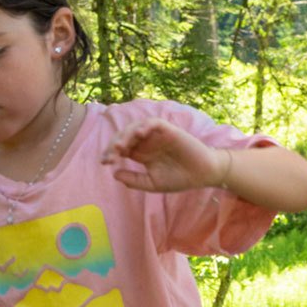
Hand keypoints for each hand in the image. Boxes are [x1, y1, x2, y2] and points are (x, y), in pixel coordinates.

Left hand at [101, 119, 227, 193]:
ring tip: (120, 146)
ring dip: (126, 134)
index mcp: (141, 154)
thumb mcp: (152, 183)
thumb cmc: (179, 179)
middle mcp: (147, 142)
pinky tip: (139, 134)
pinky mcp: (169, 130)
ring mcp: (157, 135)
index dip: (111, 153)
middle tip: (110, 156)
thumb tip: (114, 174)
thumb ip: (134, 180)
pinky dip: (145, 126)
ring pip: (136, 127)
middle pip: (125, 137)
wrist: (202, 175)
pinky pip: (154, 123)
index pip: (121, 149)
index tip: (105, 163)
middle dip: (115, 145)